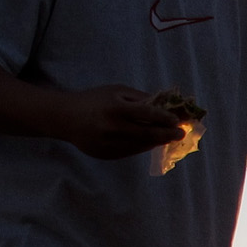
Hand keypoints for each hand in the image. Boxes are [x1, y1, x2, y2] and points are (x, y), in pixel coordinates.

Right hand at [56, 85, 184, 159]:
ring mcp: (110, 143)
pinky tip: (151, 142)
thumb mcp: (116, 92)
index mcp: (117, 108)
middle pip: (148, 133)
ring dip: (157, 142)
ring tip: (168, 138)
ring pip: (141, 145)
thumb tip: (165, 104)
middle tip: (180, 134)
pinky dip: (144, 146)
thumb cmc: (95, 100)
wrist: (67, 118)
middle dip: (167, 134)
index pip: (148, 114)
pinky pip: (132, 151)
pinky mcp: (108, 154)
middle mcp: (114, 127)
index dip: (165, 118)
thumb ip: (139, 98)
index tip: (177, 121)